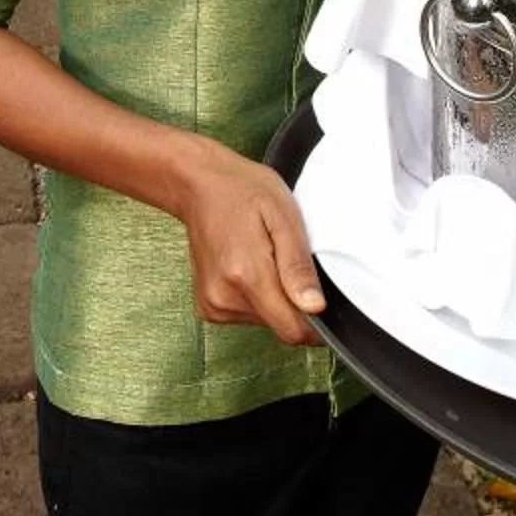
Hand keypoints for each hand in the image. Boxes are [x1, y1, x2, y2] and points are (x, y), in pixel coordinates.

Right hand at [171, 139, 326, 347]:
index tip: (316, 296)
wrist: (199, 186)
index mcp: (246, 274)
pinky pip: (246, 316)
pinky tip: (248, 268)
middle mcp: (224, 296)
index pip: (292, 330)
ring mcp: (212, 304)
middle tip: (282, 260)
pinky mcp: (208, 307)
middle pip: (280, 326)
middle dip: (292, 301)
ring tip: (263, 258)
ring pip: (265, 321)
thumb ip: (298, 266)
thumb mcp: (284, 216)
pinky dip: (255, 298)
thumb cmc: (241, 191)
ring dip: (273, 298)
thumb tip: (315, 307)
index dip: (314, 321)